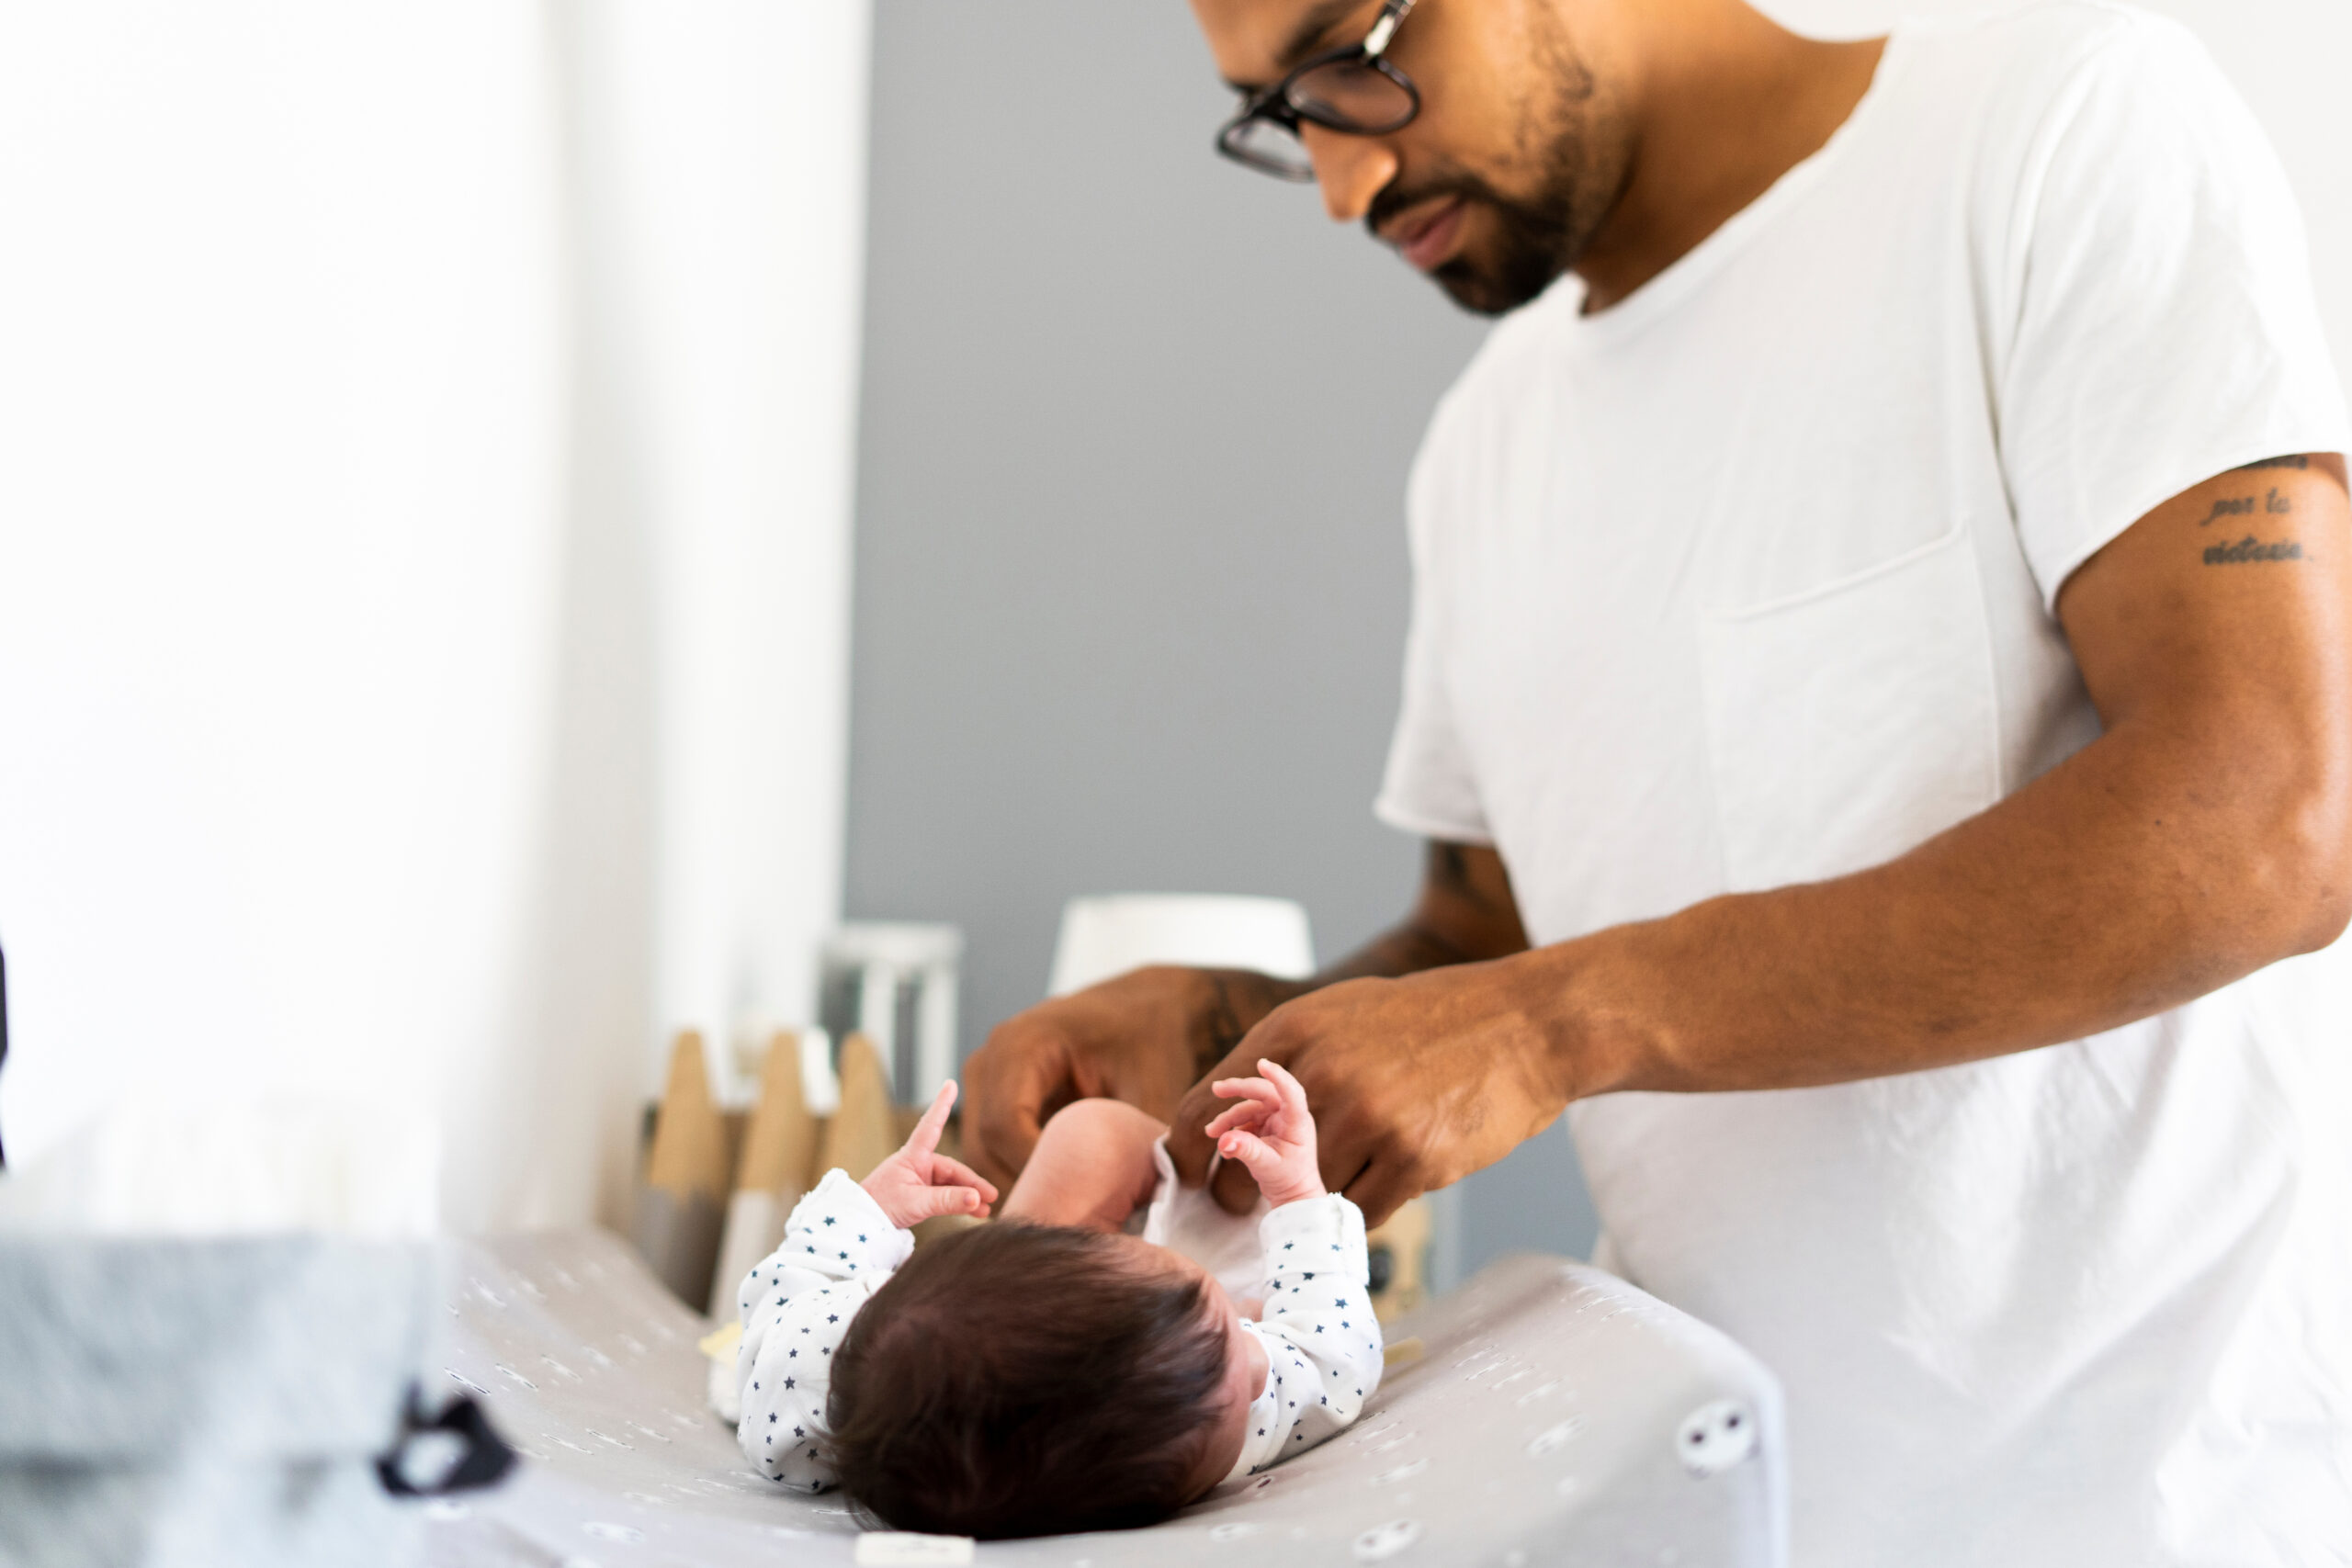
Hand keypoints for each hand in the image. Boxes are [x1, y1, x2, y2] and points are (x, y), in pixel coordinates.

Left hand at [859, 1081, 1000, 1228]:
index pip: (930, 1125)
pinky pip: (946, 1195)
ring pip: (952, 1184)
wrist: (861, 1224)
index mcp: (912, 1156)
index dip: (941, 1105)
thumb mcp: (917, 1203)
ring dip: (969, 1196)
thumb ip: (948, 1201)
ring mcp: (920, 1180)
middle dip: (972, 1183)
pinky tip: (975, 1211)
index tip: (950, 1084)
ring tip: (986, 1209)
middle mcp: (918, 1164)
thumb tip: (977, 1198)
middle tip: (992, 1196)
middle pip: (952, 1168)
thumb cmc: (882, 1207)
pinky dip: (960, 1203)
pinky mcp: (921, 1194)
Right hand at [959, 965, 1302, 1190]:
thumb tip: (1149, 1208)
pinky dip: (1023, 1174)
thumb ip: (1143, 1141)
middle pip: (982, 1145)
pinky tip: (1067, 1196)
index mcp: (1020, 1045)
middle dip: (1026, 1186)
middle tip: (1074, 1225)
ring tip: (1073, 1216)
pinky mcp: (993, 1098)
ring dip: (1022, 1185)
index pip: (1003, 1125)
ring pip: (981, 1154)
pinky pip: (992, 1150)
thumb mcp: (1153, 1086)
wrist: (1148, 1011)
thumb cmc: (1152, 1042)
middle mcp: (990, 1059)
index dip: (1034, 1171)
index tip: (1079, 1205)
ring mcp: (985, 1080)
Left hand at [1169, 962, 1573, 1225]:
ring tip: (1340, 1177)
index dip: (1189, 1151)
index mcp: (1293, 1031)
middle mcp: (1324, 1074)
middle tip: (1256, 1201)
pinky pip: (1358, 1211)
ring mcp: (1371, 1119)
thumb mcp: (1340, 1015)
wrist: (1524, 1025)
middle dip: (1247, 1193)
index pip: (1203, 1107)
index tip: (1192, 1174)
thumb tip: (1223, 1111)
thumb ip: (1281, 1059)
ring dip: (1313, 1199)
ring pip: (1305, 1194)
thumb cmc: (1427, 1020)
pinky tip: (1380, 1182)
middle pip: (1248, 1168)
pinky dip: (1360, 1207)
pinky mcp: (1415, 1160)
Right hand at [1204, 1059, 1325, 1207]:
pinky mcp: (1265, 1125)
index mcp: (1297, 1122)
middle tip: (1216, 1089)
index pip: (1292, 1093)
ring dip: (1228, 1118)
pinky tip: (1224, 1149)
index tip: (1262, 1064)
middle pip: (1263, 1092)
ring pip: (1248, 1108)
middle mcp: (1288, 1115)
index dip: (1278, 1077)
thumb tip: (1223, 1140)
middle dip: (1239, 1089)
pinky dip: (1232, 1130)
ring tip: (1211, 1133)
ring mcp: (1276, 1119)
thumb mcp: (1267, 1167)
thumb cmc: (1288, 1179)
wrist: (1292, 1193)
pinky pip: (1244, 1121)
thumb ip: (1246, 1151)